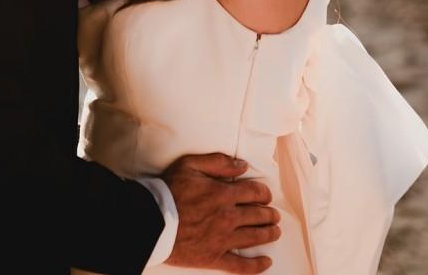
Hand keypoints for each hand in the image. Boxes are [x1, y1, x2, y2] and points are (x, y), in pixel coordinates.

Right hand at [162, 153, 281, 273]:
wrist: (151, 221)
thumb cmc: (168, 191)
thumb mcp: (190, 165)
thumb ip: (218, 162)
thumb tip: (242, 165)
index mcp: (224, 194)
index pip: (254, 193)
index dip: (264, 193)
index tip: (266, 196)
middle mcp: (228, 217)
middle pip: (259, 216)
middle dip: (270, 214)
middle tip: (274, 215)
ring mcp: (223, 240)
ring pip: (255, 238)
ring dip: (269, 234)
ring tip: (275, 232)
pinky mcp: (214, 258)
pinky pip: (241, 265)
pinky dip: (256, 265)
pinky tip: (266, 261)